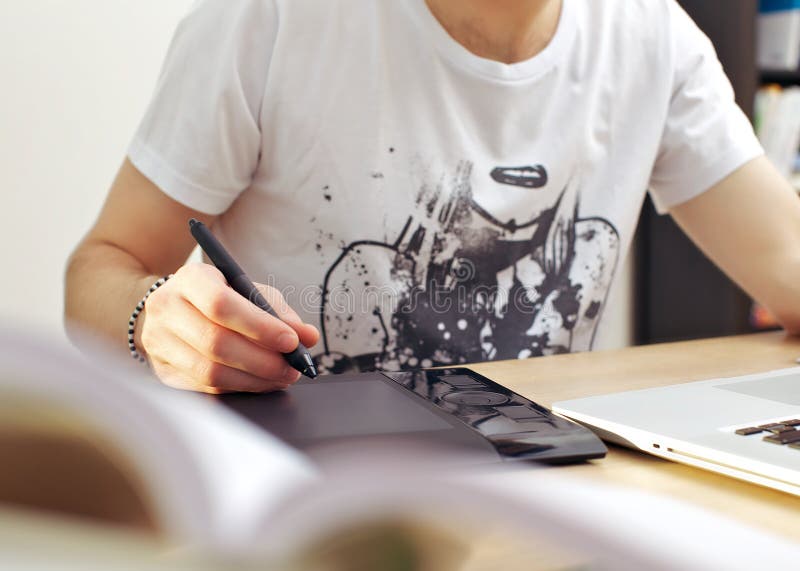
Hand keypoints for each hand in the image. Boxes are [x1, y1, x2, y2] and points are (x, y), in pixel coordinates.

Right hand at [136, 263, 318, 393]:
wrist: (172, 307)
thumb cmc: (217, 297)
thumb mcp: (247, 291)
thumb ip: (278, 311)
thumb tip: (308, 336)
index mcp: (190, 279)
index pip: (221, 305)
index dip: (259, 327)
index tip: (291, 342)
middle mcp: (167, 309)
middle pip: (215, 342)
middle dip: (262, 360)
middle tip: (292, 367)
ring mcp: (159, 343)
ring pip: (210, 371)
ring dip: (254, 379)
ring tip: (282, 377)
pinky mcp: (163, 372)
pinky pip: (206, 388)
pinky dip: (241, 388)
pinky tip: (262, 382)